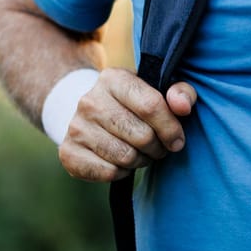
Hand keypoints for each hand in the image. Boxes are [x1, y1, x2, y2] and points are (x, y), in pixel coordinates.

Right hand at [59, 69, 197, 182]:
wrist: (90, 115)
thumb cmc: (134, 104)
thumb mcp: (158, 90)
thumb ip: (181, 93)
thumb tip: (182, 106)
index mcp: (113, 78)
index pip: (151, 105)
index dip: (171, 128)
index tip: (177, 139)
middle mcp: (89, 100)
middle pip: (141, 136)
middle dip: (157, 147)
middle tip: (158, 147)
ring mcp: (76, 127)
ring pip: (126, 157)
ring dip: (141, 160)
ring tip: (141, 153)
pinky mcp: (68, 152)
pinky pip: (109, 172)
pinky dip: (122, 172)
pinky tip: (121, 161)